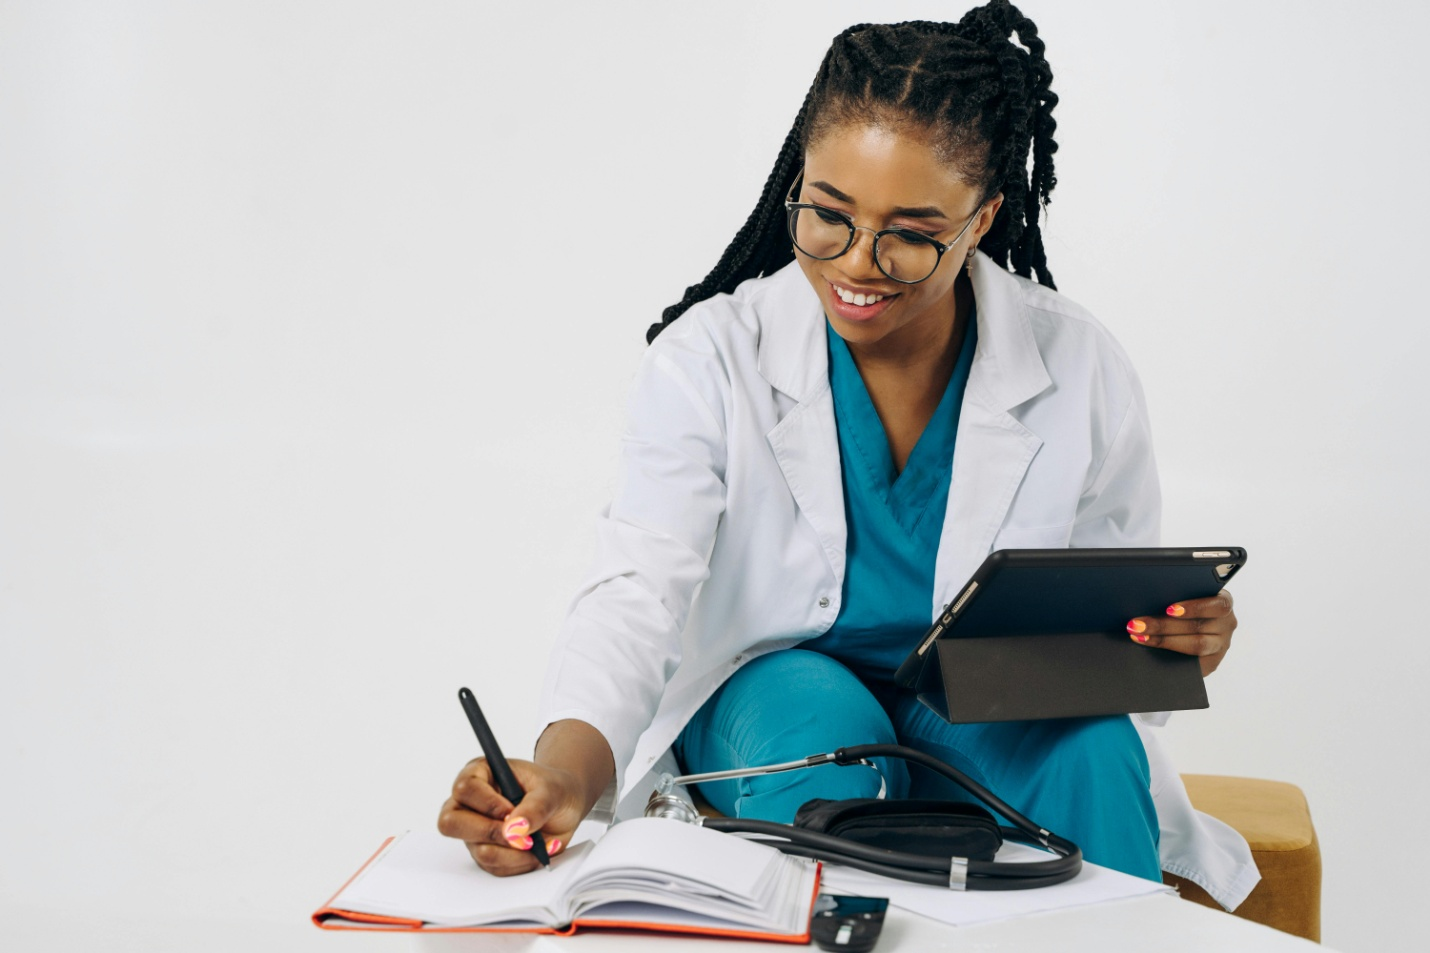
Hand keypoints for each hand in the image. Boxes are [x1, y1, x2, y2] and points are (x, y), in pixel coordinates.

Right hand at [436, 757, 587, 875]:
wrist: (563, 808)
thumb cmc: (552, 790)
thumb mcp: (552, 790)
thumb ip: (535, 806)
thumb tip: (514, 828)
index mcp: (480, 774)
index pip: (465, 788)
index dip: (488, 803)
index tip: (512, 810)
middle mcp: (470, 803)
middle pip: (451, 823)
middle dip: (490, 832)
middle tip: (520, 834)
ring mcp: (474, 831)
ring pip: (478, 851)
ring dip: (513, 852)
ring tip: (536, 842)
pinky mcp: (485, 852)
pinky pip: (495, 867)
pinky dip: (519, 863)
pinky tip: (534, 850)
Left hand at [1126, 589, 1236, 676]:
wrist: (1189, 627)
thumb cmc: (1181, 604)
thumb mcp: (1183, 596)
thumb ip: (1175, 594)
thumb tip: (1147, 596)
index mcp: (1223, 602)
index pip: (1217, 604)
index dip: (1194, 607)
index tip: (1169, 609)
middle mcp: (1227, 624)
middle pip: (1197, 626)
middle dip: (1163, 625)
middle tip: (1137, 624)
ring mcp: (1221, 645)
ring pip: (1196, 645)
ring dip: (1163, 640)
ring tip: (1140, 636)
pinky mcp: (1212, 662)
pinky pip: (1193, 662)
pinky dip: (1169, 655)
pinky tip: (1150, 649)